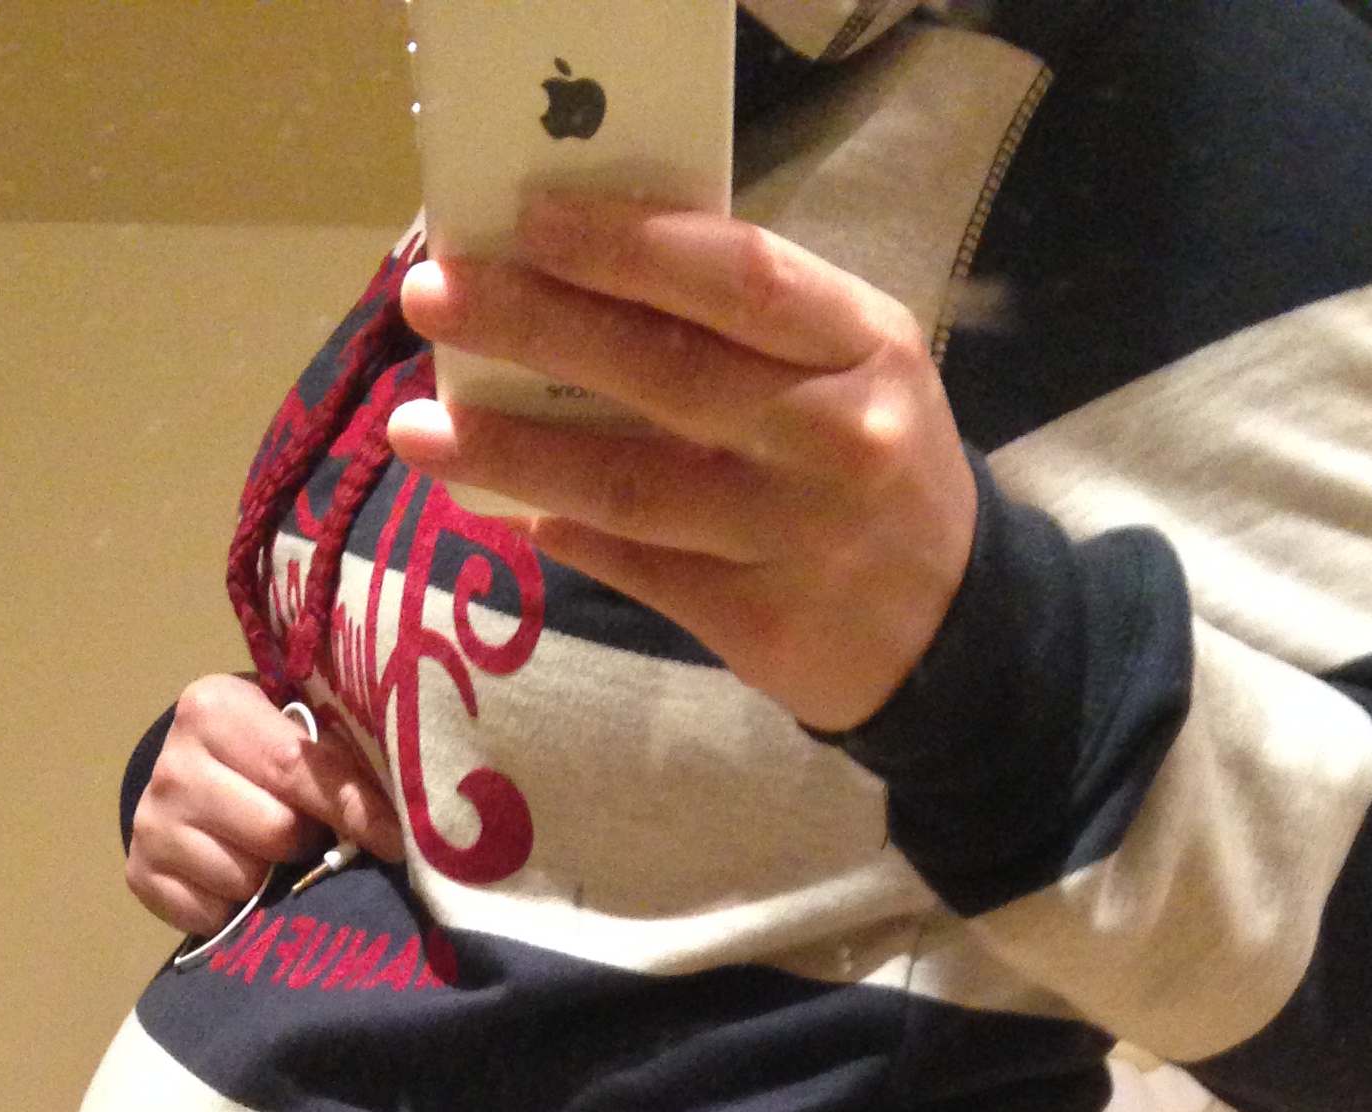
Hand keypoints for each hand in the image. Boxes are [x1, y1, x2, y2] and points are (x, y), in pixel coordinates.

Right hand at [126, 673, 404, 934]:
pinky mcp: (140, 875)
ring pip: (246, 879)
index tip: (398, 841)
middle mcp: (171, 764)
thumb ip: (338, 762)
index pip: (298, 767)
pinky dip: (233, 907)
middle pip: (276, 831)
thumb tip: (408, 819)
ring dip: (268, 876)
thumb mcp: (298, 733)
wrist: (192, 776)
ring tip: (264, 851)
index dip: (355, 810)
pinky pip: (212, 915)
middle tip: (302, 829)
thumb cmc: (264, 752)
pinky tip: (229, 877)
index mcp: (213, 709)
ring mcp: (150, 823)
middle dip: (302, 838)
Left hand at [389, 196, 977, 735]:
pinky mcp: (758, 623)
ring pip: (631, 486)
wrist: (953, 631)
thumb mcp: (852, 366)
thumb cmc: (876, 466)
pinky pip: (639, 570)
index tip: (527, 221)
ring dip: (512, 454)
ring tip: (418, 430)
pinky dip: (567, 538)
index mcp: (863, 342)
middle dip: (534, 328)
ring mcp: (795, 537)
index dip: (626, 247)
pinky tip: (509, 512)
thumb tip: (587, 281)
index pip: (735, 276)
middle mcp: (832, 434)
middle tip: (434, 301)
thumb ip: (752, 325)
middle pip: (663, 372)